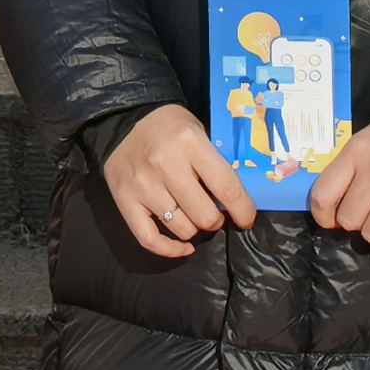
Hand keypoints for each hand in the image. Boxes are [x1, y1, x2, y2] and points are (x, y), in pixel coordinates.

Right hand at [101, 105, 254, 261]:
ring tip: (194, 219)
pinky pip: (149, 238)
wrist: (123, 119)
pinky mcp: (124, 199)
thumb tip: (235, 200)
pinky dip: (169, 250)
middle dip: (216, 221)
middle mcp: (166, 165)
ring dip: (194, 230)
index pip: (227, 189)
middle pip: (204, 216)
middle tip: (214, 214)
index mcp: (190, 144)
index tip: (246, 219)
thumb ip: (215, 163)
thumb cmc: (168, 126)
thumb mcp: (198, 132)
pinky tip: (183, 247)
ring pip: (181, 229)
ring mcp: (143, 185)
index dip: (243, 211)